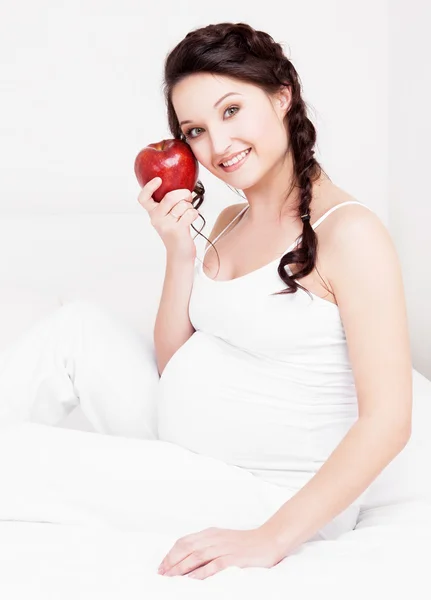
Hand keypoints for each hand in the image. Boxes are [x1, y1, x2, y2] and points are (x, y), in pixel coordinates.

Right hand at [137, 177, 199, 261]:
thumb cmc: (176, 231)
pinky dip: (194, 213)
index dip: (148, 187)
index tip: (158, 179)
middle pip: (169, 197)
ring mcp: (166, 225)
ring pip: (182, 205)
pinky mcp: (177, 230)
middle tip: (188, 196)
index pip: (143, 199)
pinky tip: (191, 219)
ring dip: (190, 206)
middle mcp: (156, 219)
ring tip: (188, 212)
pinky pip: (190, 213)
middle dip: (183, 193)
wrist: (180, 253)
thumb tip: (181, 184)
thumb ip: (168, 203)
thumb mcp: (167, 217)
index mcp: (152, 213)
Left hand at [157, 525, 285, 580]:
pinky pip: (214, 565)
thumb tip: (188, 558)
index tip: (162, 566)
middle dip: (172, 561)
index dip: (171, 553)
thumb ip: (207, 545)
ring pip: (197, 555)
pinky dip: (201, 572)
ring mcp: (224, 548)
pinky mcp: (234, 558)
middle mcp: (215, 538)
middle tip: (162, 574)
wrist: (269, 540)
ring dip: (182, 567)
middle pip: (187, 547)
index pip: (185, 541)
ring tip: (171, 577)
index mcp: (211, 533)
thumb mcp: (222, 539)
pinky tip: (192, 579)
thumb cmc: (245, 543)